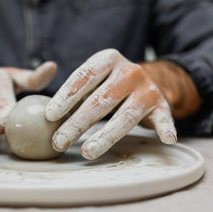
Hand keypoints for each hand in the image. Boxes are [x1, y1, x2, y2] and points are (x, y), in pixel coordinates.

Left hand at [45, 49, 199, 159]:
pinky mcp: (162, 105)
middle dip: (77, 123)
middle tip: (59, 141)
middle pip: (100, 100)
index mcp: (108, 59)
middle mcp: (129, 71)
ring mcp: (147, 89)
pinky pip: (164, 119)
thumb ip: (75, 93)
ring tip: (87, 152)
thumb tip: (45, 118)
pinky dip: (166, 129)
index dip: (65, 97)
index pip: (83, 77)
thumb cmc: (109, 83)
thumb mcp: (94, 78)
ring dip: (105, 136)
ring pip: (125, 115)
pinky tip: (165, 140)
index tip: (49, 116)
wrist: (149, 80)